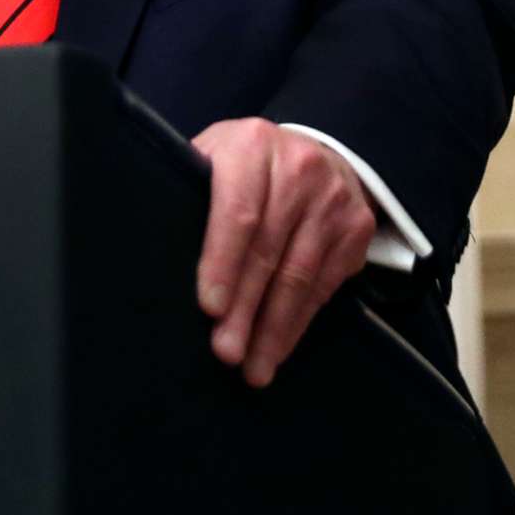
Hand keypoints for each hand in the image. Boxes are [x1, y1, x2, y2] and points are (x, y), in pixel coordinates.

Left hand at [191, 119, 376, 386]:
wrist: (314, 151)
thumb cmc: (243, 166)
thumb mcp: (212, 160)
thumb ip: (191, 193)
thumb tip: (158, 253)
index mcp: (251, 147)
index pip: (238, 212)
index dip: (223, 263)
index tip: (210, 308)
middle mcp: (299, 168)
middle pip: (268, 250)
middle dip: (246, 308)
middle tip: (226, 352)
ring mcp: (333, 199)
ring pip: (300, 275)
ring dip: (275, 328)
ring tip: (253, 367)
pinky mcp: (356, 228)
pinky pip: (324, 285)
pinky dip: (300, 322)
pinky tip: (279, 348)